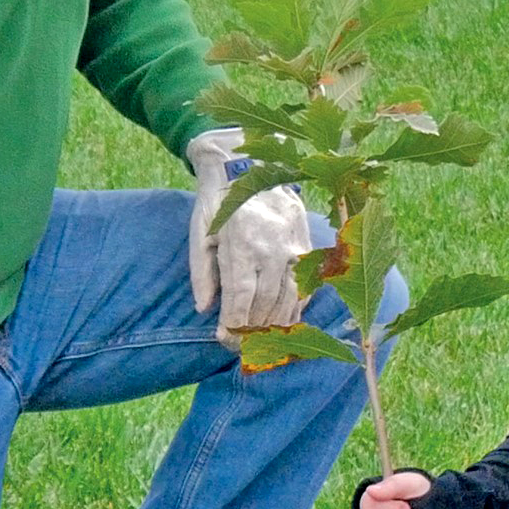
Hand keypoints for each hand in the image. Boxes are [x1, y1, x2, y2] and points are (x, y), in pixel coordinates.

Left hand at [186, 127, 312, 346]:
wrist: (252, 165)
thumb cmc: (220, 202)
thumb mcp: (200, 232)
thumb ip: (201, 272)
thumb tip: (204, 308)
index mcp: (242, 244)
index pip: (241, 297)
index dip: (234, 323)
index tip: (225, 337)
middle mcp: (272, 248)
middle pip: (266, 304)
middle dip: (252, 329)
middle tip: (240, 344)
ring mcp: (294, 247)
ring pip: (289, 299)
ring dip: (274, 324)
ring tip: (261, 337)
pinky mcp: (308, 244)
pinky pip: (306, 285)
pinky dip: (296, 307)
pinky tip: (285, 318)